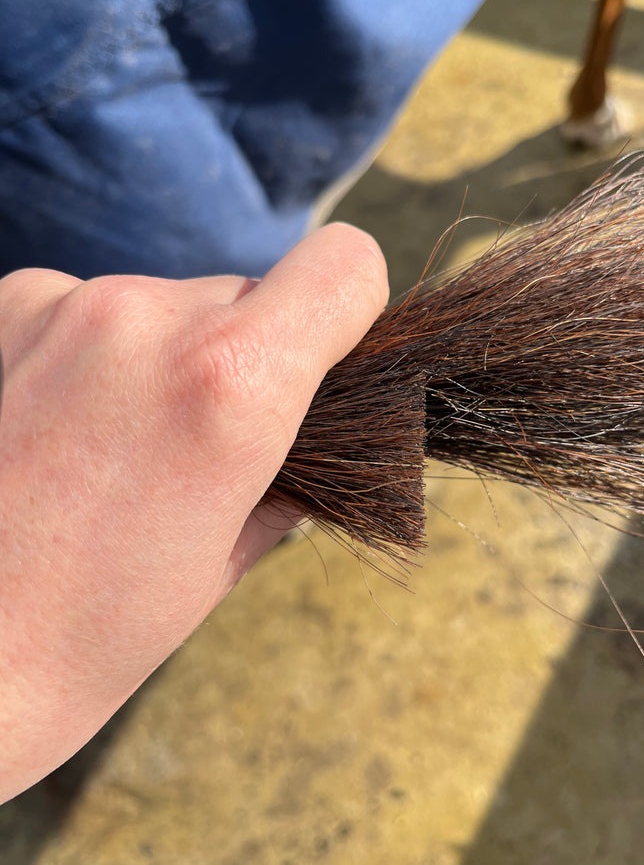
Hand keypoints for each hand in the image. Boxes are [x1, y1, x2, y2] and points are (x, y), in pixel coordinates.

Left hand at [0, 223, 387, 800]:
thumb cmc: (85, 637)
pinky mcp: (3, 307)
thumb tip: (312, 429)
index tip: (325, 355)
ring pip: (166, 304)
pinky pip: (89, 309)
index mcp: (231, 382)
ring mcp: (62, 304)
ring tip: (111, 449)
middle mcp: (146, 318)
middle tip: (196, 442)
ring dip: (160, 356)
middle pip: (247, 293)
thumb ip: (287, 466)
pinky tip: (54, 430)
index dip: (350, 310)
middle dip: (239, 355)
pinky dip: (92, 355)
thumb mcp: (224, 561)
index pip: (343, 265)